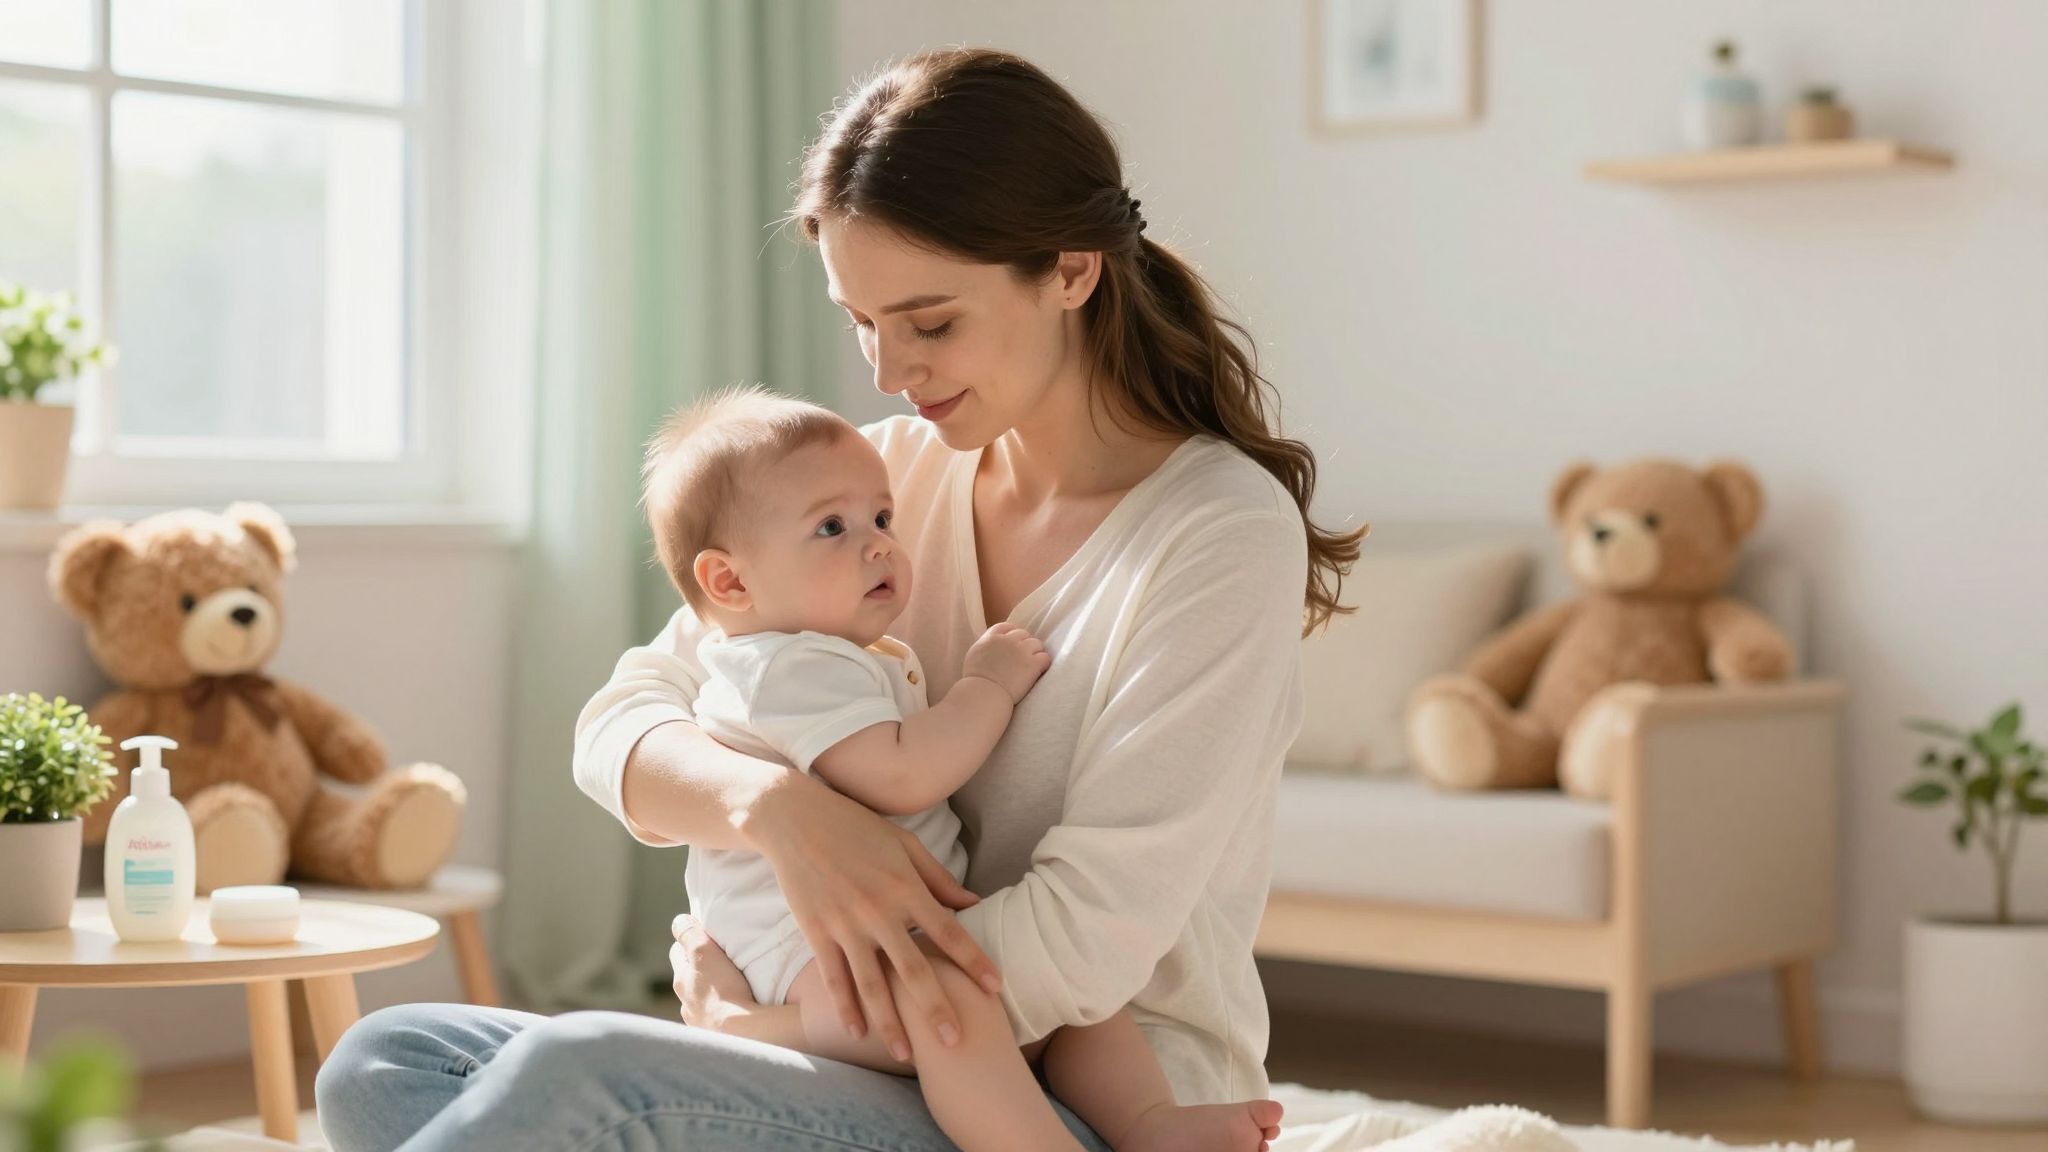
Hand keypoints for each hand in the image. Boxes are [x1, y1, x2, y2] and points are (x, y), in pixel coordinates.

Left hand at [671, 914, 755, 1030]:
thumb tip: (679, 921)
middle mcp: (686, 1005)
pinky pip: (717, 1020)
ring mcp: (701, 1024)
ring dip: (713, 993)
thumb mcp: (703, 951)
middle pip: (689, 979)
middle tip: (719, 961)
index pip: (677, 952)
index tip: (704, 936)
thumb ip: (690, 934)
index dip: (688, 941)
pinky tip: (737, 1011)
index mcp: (682, 982)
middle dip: (700, 969)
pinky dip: (723, 1013)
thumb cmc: (722, 990)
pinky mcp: (718, 1038)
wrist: (742, 1034)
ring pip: (702, 1002)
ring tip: (732, 987)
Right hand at [751, 778, 999, 1063]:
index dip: (973, 961)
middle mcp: (878, 910)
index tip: (995, 989)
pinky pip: (834, 977)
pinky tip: (858, 1032)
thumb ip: (939, 879)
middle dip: (936, 1008)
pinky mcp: (816, 932)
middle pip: (913, 969)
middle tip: (956, 1042)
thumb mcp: (905, 844)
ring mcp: (844, 924)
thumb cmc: (857, 828)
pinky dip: (845, 1007)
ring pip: (871, 984)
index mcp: (905, 887)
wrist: (795, 818)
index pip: (948, 931)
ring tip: (907, 1054)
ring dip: (890, 1022)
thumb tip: (974, 906)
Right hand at [961, 622, 1050, 703]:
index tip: (1013, 645)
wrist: (984, 694)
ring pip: (1037, 644)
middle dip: (1024, 645)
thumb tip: (992, 645)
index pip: (1007, 627)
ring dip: (1035, 653)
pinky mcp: (1033, 664)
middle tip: (1023, 659)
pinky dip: (1043, 664)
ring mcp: (1022, 651)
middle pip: (1023, 634)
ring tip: (1031, 666)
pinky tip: (1038, 672)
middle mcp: (1008, 641)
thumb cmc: (976, 680)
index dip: (1012, 634)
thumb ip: (986, 645)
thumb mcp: (974, 655)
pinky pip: (1045, 658)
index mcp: (992, 638)